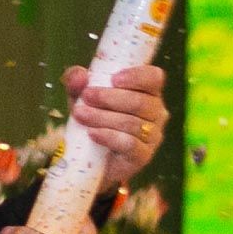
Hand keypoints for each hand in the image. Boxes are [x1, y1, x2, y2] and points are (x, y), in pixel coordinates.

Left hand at [62, 64, 168, 190]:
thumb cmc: (93, 120)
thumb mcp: (80, 97)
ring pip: (132, 123)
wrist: (91, 158)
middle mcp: (156, 113)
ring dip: (102, 117)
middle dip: (110, 98)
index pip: (154, 78)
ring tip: (80, 115)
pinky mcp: (144, 155)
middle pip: (141, 102)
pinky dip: (108, 136)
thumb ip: (76, 82)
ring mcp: (152, 136)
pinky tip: (92, 133)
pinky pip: (130, 143)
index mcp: (147, 92)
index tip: (113, 79)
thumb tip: (80, 75)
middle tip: (86, 96)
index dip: (137, 77)